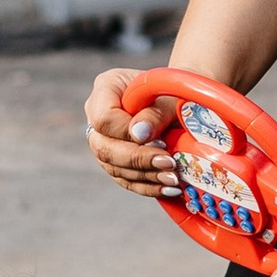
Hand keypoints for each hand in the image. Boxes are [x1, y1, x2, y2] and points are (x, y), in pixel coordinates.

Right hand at [83, 68, 184, 202]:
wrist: (179, 100)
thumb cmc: (174, 93)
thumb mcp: (168, 98)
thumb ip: (154, 113)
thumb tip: (139, 135)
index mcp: (106, 88)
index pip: (104, 118)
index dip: (127, 134)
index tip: (159, 141)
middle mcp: (97, 115)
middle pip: (104, 147)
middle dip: (138, 160)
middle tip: (169, 164)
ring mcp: (104, 140)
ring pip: (114, 167)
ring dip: (146, 176)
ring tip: (174, 179)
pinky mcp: (115, 161)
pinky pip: (126, 179)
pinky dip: (148, 186)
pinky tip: (169, 188)